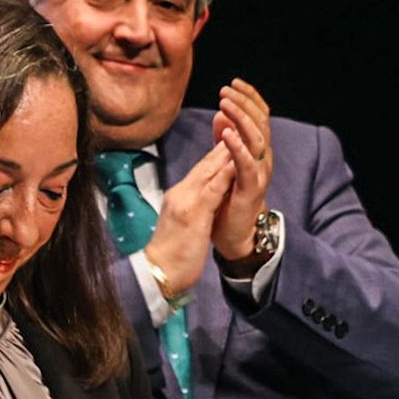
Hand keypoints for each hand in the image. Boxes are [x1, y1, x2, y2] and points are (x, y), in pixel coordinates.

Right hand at [142, 142, 235, 295]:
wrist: (158, 274)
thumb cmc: (171, 255)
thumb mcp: (183, 225)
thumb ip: (192, 208)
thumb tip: (205, 200)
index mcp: (178, 197)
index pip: (200, 170)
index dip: (216, 153)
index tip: (230, 138)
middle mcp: (180, 193)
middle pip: (204, 165)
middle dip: (222, 144)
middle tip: (239, 123)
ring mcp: (185, 202)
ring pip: (208, 171)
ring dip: (224, 151)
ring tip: (240, 133)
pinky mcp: (193, 214)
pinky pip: (212, 189)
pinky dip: (223, 174)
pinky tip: (235, 162)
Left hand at [209, 79, 273, 272]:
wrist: (235, 234)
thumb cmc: (229, 199)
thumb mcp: (226, 163)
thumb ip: (226, 140)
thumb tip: (221, 114)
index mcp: (258, 150)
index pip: (259, 116)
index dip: (249, 98)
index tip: (234, 83)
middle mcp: (263, 158)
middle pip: (260, 122)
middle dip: (244, 103)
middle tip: (226, 90)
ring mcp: (259, 173)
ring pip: (256, 139)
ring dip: (240, 119)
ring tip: (225, 104)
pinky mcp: (251, 188)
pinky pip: (246, 164)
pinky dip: (237, 147)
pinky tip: (227, 134)